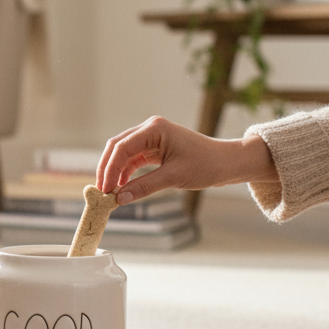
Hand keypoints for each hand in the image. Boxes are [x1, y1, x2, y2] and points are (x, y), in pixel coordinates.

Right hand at [97, 116, 277, 204]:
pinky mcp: (155, 149)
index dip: (109, 169)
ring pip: (123, 154)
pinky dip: (125, 173)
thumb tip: (120, 199)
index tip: (104, 189)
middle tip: (101, 191)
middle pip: (117, 147)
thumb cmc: (207, 164)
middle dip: (107, 169)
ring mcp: (152, 138)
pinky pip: (133, 160)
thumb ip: (144, 187)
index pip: (122, 148)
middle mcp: (150, 129)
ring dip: (115, 172)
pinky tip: (121, 187)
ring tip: (109, 192)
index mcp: (154, 129)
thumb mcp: (174, 177)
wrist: (227, 163)